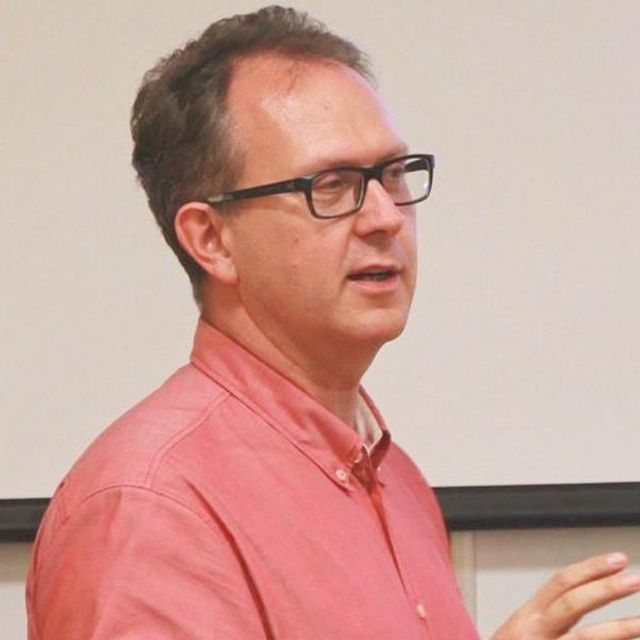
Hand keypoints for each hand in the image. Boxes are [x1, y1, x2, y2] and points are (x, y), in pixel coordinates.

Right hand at [491, 552, 639, 638]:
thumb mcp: (523, 632)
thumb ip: (550, 618)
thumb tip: (591, 599)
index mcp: (528, 616)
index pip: (560, 583)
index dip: (590, 569)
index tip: (618, 560)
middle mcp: (533, 631)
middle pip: (572, 604)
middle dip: (606, 590)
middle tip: (637, 580)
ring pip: (585, 638)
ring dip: (619, 629)